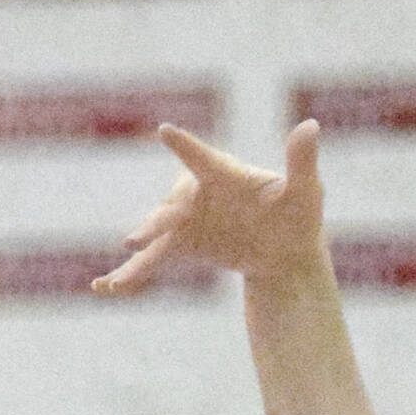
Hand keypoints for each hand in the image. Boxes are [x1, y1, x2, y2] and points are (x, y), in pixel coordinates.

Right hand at [93, 120, 326, 296]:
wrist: (283, 253)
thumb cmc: (297, 216)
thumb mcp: (304, 192)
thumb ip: (302, 161)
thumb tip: (311, 126)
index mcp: (224, 175)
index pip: (202, 158)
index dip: (184, 146)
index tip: (165, 131)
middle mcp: (199, 194)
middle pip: (174, 203)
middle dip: (159, 217)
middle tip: (144, 234)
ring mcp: (187, 221)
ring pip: (158, 230)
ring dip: (143, 241)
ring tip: (130, 250)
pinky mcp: (181, 246)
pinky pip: (152, 259)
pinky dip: (130, 273)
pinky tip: (105, 288)